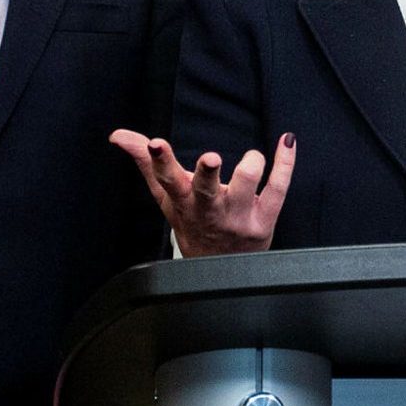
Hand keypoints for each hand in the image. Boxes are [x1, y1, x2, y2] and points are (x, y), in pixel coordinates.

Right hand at [108, 130, 294, 256]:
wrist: (218, 269)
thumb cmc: (192, 223)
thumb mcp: (166, 197)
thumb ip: (145, 162)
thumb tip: (119, 135)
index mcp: (183, 202)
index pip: (168, 181)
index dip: (160, 162)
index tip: (155, 143)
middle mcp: (209, 210)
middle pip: (206, 191)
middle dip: (207, 174)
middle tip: (209, 158)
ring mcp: (238, 217)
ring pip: (245, 188)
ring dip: (250, 167)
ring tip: (252, 156)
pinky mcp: (264, 220)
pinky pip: (278, 189)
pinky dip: (285, 164)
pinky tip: (286, 142)